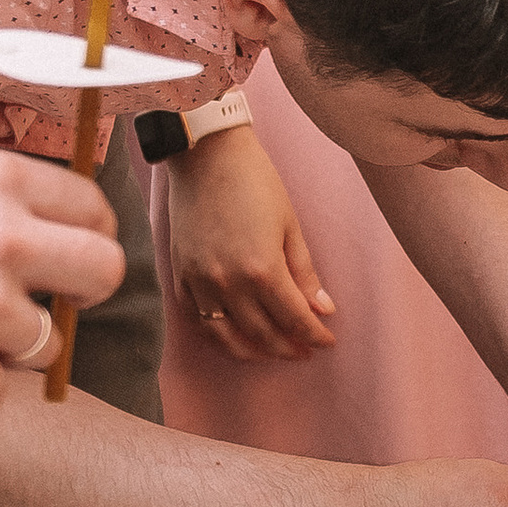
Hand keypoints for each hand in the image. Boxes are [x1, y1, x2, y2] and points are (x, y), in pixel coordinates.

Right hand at [162, 125, 335, 362]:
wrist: (205, 155)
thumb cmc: (255, 182)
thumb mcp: (290, 225)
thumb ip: (304, 273)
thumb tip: (323, 309)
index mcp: (263, 270)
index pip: (295, 319)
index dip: (314, 335)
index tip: (327, 341)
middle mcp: (228, 283)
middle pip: (263, 334)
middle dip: (288, 347)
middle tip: (304, 350)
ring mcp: (200, 282)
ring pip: (226, 337)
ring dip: (253, 351)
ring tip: (272, 351)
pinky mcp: (180, 276)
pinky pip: (197, 320)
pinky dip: (217, 335)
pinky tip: (233, 337)